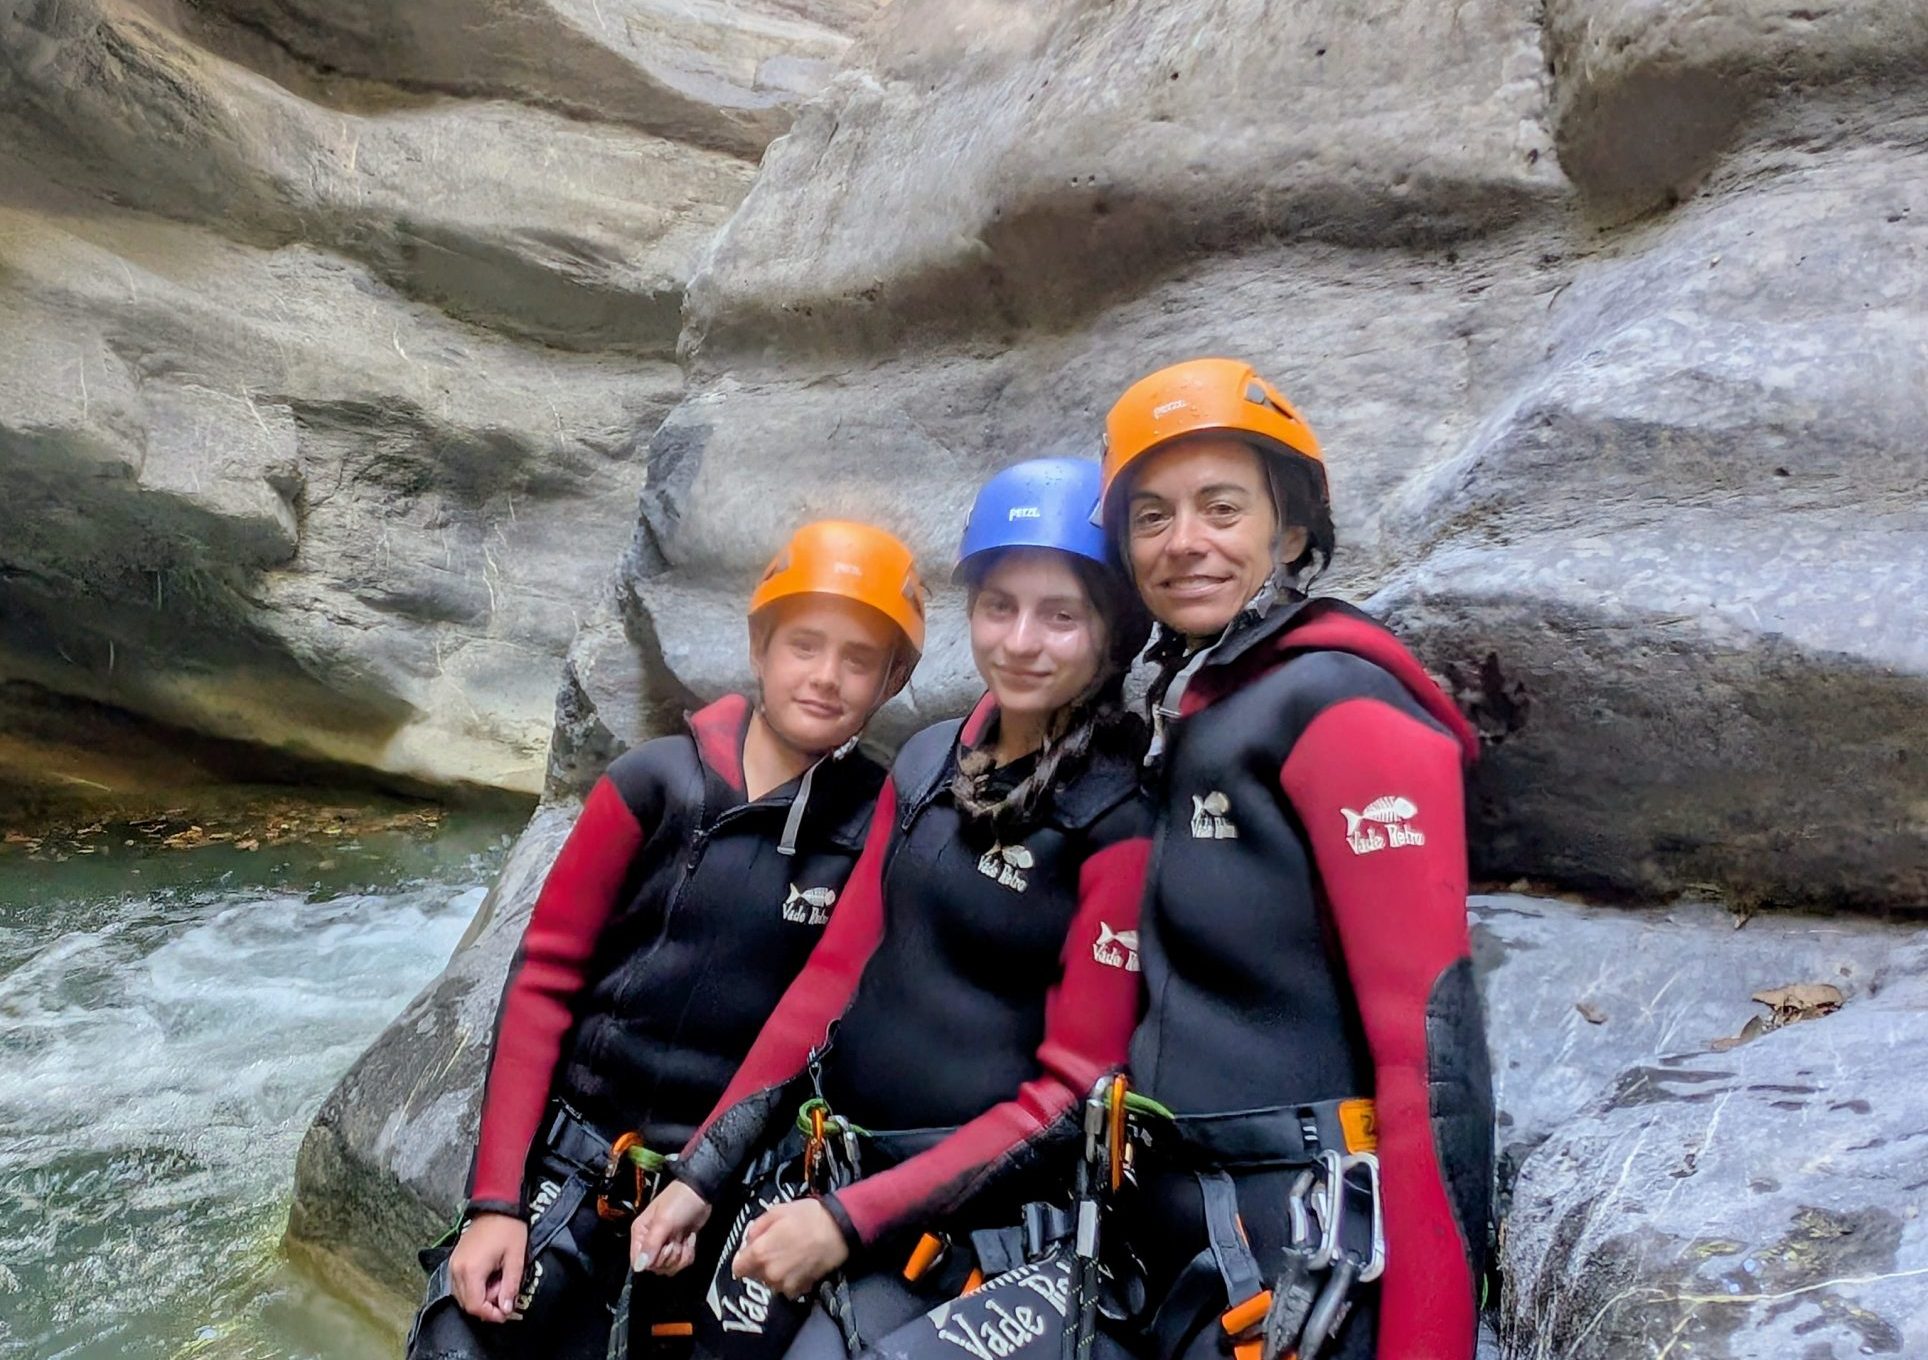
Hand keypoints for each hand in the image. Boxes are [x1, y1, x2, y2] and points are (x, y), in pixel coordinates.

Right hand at [449, 1212, 529, 1322]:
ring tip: (498, 1281)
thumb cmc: (508, 1228)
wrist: (496, 1204)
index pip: (475, 1306)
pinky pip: (460, 1285)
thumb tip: (505, 1309)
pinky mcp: (454, 1261)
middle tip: (504, 1293)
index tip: (506, 1313)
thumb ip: (510, 1287)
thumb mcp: (516, 1259)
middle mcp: (456, 1270)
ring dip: (481, 1296)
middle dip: (487, 1305)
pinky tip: (489, 1276)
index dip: (491, 1315)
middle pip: (467, 1304)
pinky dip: (474, 1288)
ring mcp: (453, 1265)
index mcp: (471, 1270)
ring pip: (462, 1296)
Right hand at [631, 1180, 711, 1274]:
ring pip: (669, 1267)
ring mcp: (665, 1244)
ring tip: (683, 1239)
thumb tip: (639, 1266)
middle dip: (669, 1257)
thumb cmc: (679, 1201)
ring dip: (680, 1256)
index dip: (652, 1261)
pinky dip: (688, 1255)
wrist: (701, 1193)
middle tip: (675, 1240)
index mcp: (640, 1232)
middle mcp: (650, 1240)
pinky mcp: (679, 1245)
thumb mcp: (664, 1222)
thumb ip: (651, 1245)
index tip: (663, 1249)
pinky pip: (680, 1262)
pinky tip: (689, 1241)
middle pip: (654, 1267)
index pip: (638, 1261)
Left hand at [731, 1200, 848, 1299]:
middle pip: (754, 1275)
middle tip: (776, 1249)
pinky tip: (799, 1265)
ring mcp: (785, 1283)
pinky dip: (790, 1279)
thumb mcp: (777, 1211)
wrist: (839, 1229)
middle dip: (761, 1264)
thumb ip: (757, 1227)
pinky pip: (787, 1288)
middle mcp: (769, 1272)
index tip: (752, 1252)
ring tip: (790, 1256)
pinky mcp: (800, 1289)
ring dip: (775, 1272)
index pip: (738, 1268)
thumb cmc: (808, 1216)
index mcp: (760, 1252)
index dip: (744, 1259)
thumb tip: (749, 1241)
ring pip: (770, 1282)